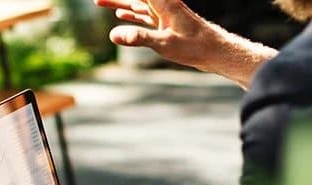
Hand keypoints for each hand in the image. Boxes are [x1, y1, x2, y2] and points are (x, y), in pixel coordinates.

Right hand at [96, 0, 217, 69]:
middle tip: (95, 0)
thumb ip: (138, 38)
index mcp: (163, 2)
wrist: (216, 52)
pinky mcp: (164, 23)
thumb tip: (113, 35)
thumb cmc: (194, 46)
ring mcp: (162, 13)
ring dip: (118, 3)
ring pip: (135, 5)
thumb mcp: (164, 44)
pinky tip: (121, 16)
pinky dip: (130, 14)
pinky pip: (142, 15)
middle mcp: (162, 4)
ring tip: (100, 2)